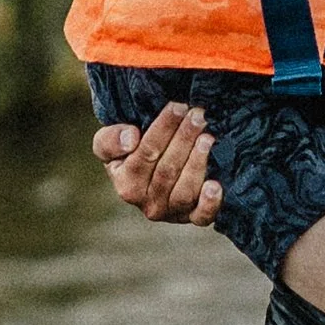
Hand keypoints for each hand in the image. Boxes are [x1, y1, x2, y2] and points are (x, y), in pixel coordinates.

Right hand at [92, 100, 221, 227]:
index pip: (146, 153)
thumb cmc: (129, 154)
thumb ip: (110, 140)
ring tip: (207, 137)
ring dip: (197, 162)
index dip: (163, 129)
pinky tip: (216, 185)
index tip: (178, 106)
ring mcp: (172, 213)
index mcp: (126, 185)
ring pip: (185, 190)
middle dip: (184, 139)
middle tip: (198, 115)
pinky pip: (202, 216)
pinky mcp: (193, 218)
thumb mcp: (109, 144)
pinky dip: (209, 203)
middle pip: (168, 170)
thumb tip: (131, 139)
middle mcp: (148, 204)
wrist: (149, 174)